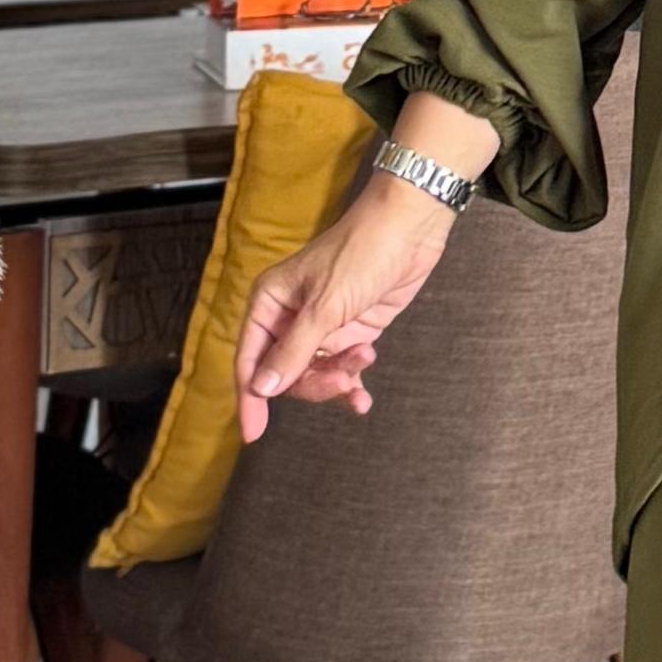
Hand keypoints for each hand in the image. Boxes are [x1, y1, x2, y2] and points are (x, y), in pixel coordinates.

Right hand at [232, 184, 454, 442]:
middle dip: (313, 383)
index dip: (251, 397)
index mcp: (269, 303)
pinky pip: (343, 367)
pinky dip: (352, 380)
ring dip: (339, 378)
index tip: (254, 433)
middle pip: (285, 373)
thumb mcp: (325, 306)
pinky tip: (364, 395)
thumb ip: (293, 351)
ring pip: (316, 373)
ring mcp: (322, 325)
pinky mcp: (352, 330)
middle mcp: (290, 317)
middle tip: (342, 381)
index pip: (250, 360)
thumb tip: (262, 389)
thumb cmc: (361, 252)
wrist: (410, 228)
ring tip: (364, 359)